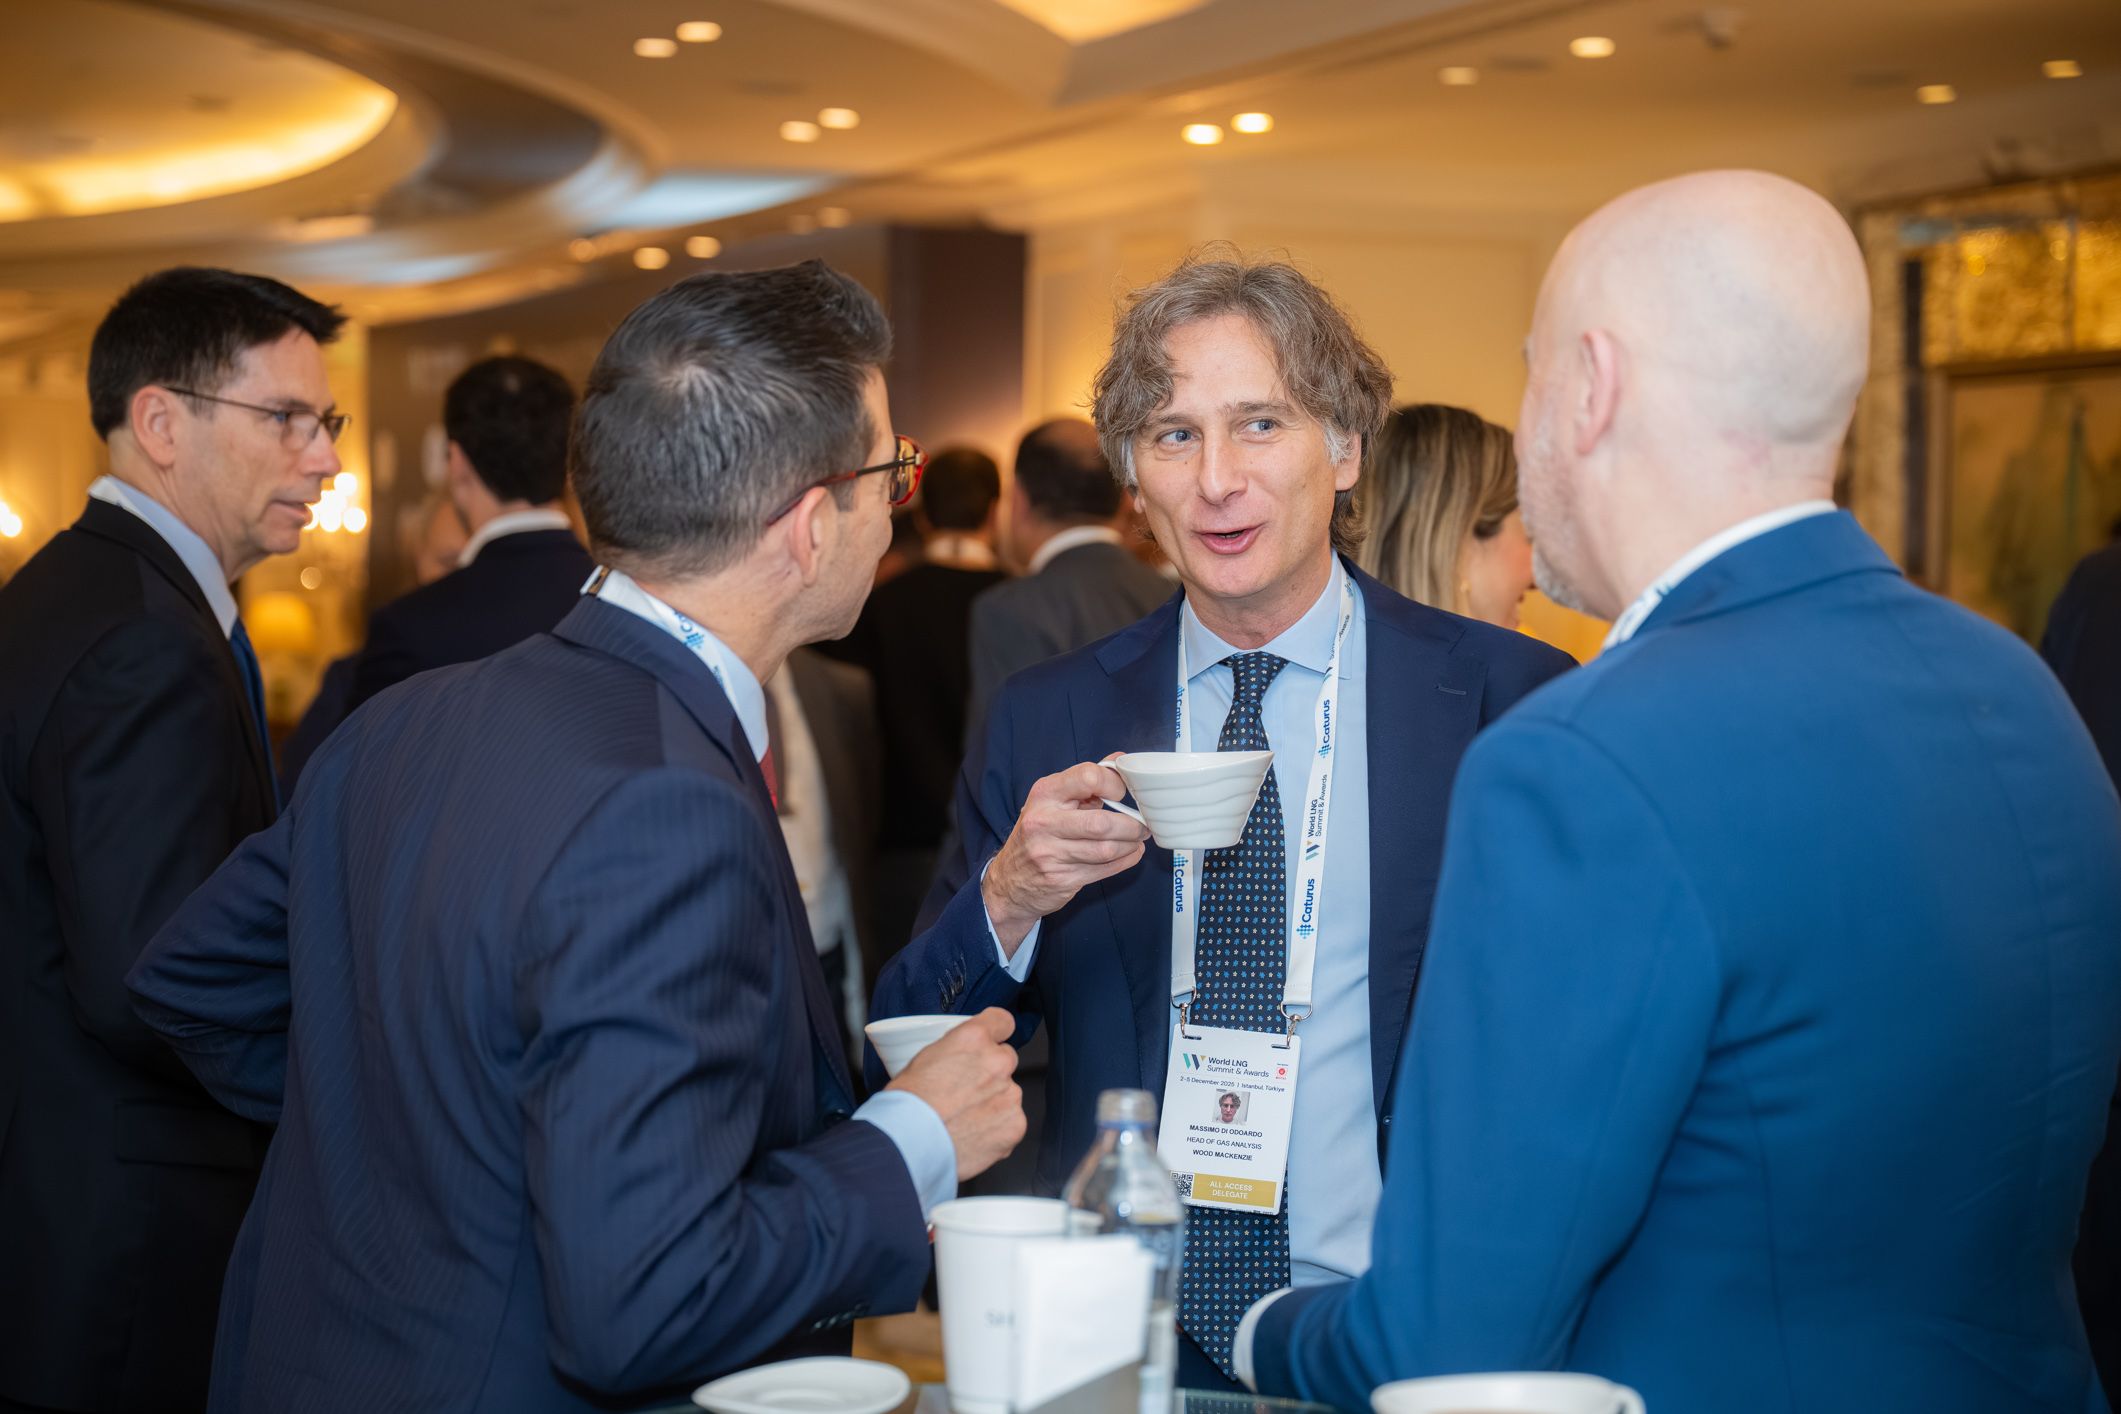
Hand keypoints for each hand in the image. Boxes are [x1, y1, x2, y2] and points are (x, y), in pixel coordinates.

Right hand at [887, 1008, 1025, 1180]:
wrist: (910, 1142)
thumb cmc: (908, 1103)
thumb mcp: (924, 1058)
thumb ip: (954, 1053)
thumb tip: (960, 1059)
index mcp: (973, 1039)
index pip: (1002, 1021)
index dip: (996, 1032)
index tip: (992, 1040)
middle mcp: (997, 1062)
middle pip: (1005, 1060)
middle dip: (991, 1073)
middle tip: (966, 1092)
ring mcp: (1009, 1095)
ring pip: (1008, 1094)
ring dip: (993, 1104)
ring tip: (964, 1120)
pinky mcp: (1015, 1125)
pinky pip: (1011, 1123)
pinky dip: (996, 1131)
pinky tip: (973, 1137)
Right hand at [982, 758, 1149, 952]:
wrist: (1008, 880)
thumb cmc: (1037, 834)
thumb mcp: (1053, 800)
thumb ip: (1086, 780)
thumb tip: (1119, 761)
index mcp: (1045, 794)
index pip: (1087, 777)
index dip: (1114, 784)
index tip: (1123, 792)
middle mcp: (1044, 822)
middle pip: (1101, 823)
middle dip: (1131, 825)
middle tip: (1142, 825)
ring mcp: (1050, 853)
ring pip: (1105, 849)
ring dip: (1130, 844)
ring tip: (1137, 839)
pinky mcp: (1061, 879)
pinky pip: (1103, 869)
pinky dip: (1125, 860)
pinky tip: (1130, 853)